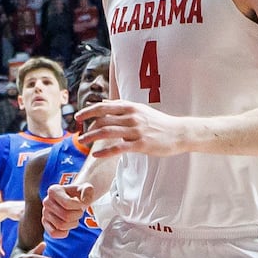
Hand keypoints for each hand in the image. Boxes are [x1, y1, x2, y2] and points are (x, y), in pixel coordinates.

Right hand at [41, 182, 94, 237]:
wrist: (72, 198)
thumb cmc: (78, 194)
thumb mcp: (86, 189)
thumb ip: (88, 191)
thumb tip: (84, 202)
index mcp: (53, 190)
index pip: (67, 204)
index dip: (80, 206)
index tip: (82, 203)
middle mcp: (46, 201)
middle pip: (66, 216)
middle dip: (78, 215)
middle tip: (79, 211)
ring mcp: (45, 213)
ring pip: (61, 226)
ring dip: (73, 223)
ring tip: (74, 217)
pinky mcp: (45, 223)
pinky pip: (53, 233)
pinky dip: (63, 233)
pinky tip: (68, 226)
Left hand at [76, 101, 192, 156]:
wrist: (179, 133)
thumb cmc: (157, 121)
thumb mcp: (139, 109)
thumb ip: (121, 106)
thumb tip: (102, 103)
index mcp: (130, 107)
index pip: (103, 107)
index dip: (88, 112)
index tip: (77, 117)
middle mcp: (131, 117)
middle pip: (102, 121)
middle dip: (88, 128)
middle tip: (80, 135)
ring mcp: (136, 131)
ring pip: (107, 133)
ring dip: (92, 138)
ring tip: (83, 142)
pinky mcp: (141, 145)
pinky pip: (118, 148)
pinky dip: (105, 152)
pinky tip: (96, 155)